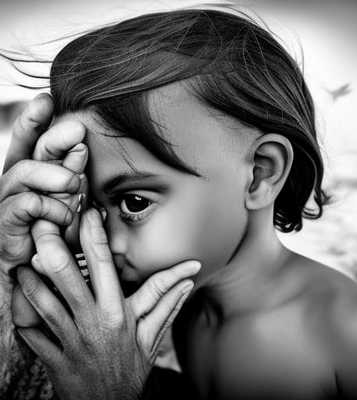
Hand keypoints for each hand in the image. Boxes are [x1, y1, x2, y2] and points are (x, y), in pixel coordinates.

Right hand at [0, 93, 87, 325]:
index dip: (35, 121)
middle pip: (27, 152)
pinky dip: (44, 208)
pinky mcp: (4, 231)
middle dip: (49, 138)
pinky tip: (61, 215)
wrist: (34, 289)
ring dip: (51, 175)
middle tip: (75, 129)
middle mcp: (14, 187)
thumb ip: (72, 181)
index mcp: (30, 180)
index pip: (29, 144)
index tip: (49, 99)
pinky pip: (22, 207)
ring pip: (22, 174)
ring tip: (73, 183)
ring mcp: (6, 207)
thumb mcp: (69, 208)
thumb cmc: (56, 244)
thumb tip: (83, 148)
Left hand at [16, 208, 200, 399]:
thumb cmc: (131, 370)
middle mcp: (92, 321)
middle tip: (42, 222)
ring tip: (23, 258)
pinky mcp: (52, 357)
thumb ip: (168, 304)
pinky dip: (21, 314)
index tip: (88, 213)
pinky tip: (18, 295)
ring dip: (30, 278)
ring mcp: (69, 340)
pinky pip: (29, 333)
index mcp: (118, 313)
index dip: (95, 236)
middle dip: (52, 247)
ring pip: (42, 302)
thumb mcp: (152, 337)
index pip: (105, 266)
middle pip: (67, 278)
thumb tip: (189, 278)